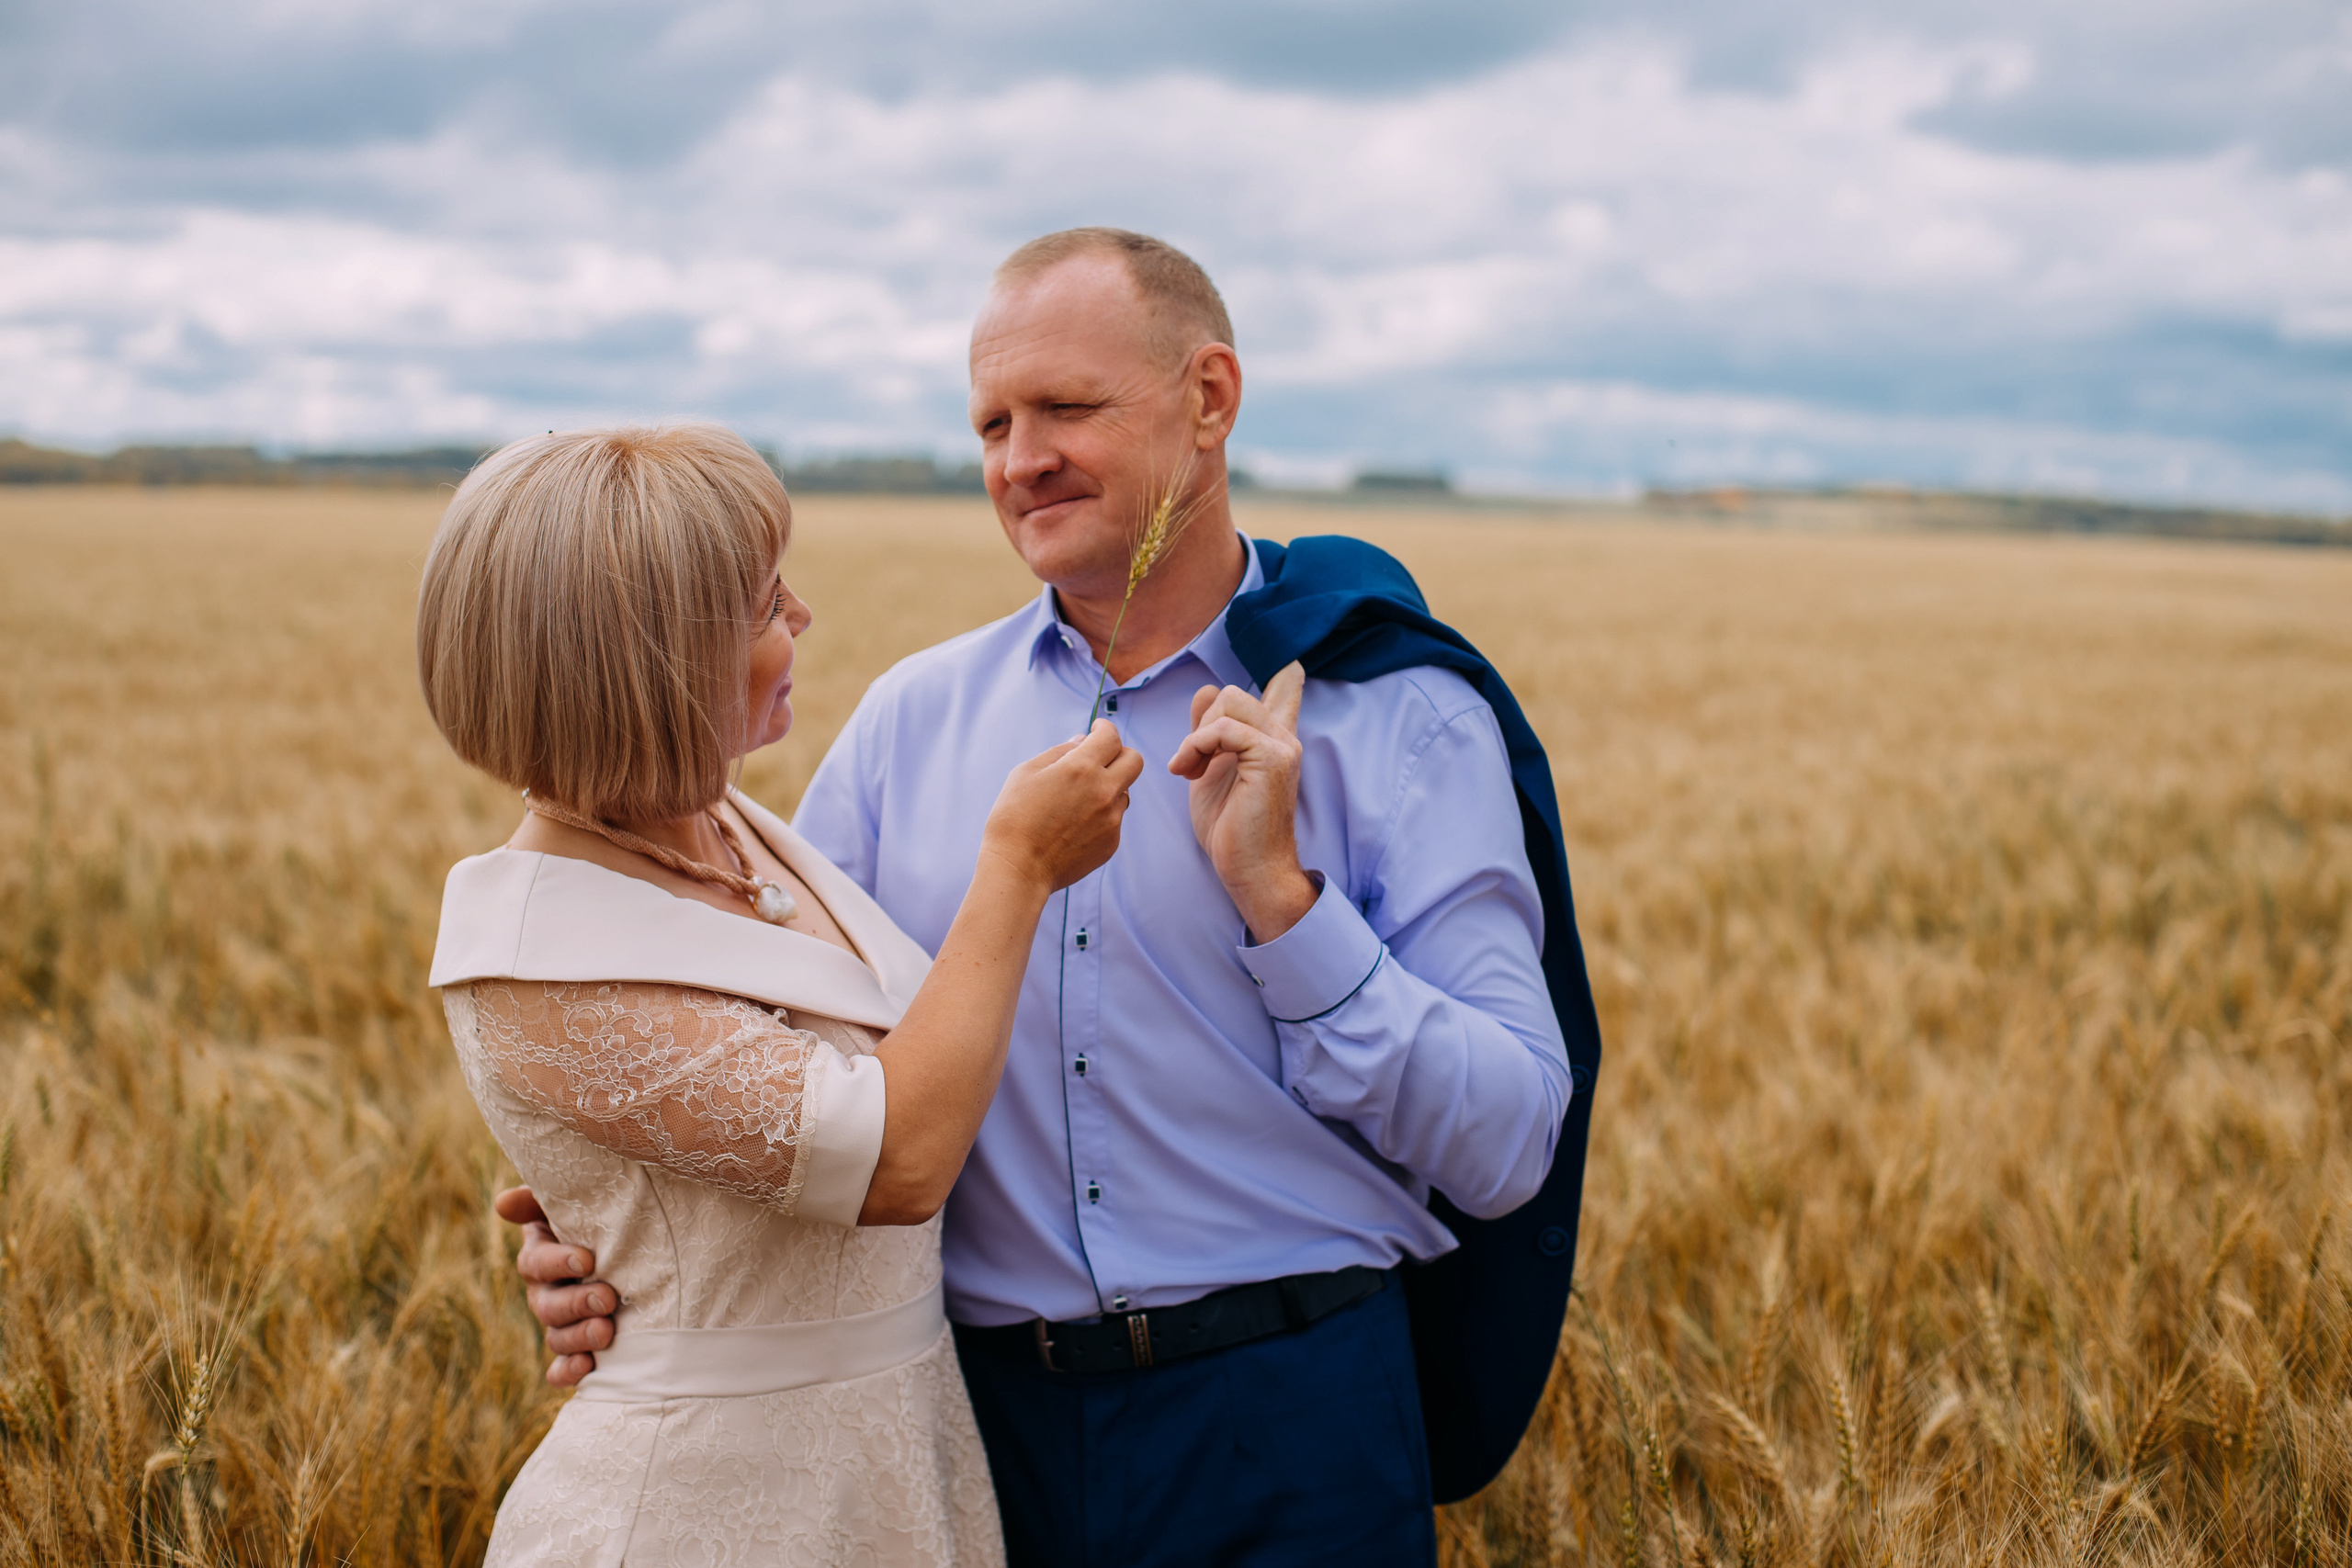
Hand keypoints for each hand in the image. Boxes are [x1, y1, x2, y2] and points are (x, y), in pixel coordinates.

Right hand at [495, 1186, 615, 1386]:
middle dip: (576, 1304)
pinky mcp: (579, 1349)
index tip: (588, 1260)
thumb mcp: (580, 1202)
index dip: (557, 1263)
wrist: (640, 1249)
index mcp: (542, 1255)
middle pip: (546, 1305)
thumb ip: (540, 1199)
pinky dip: (568, 1372)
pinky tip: (587, 1369)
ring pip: (557, 1338)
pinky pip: (561, 1368)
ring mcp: (561, 1324)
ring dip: (578, 1338)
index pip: (535, 1262)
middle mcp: (546, 1292)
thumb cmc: (606, 1217)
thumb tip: (503, 1203)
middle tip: (607, 1299)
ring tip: (605, 1332)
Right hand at [980, 720, 1144, 891]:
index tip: (1097, 730)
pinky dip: (1101, 815)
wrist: (1019, 869)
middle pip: (1134, 760)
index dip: (1104, 729)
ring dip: (1108, 787)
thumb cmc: (1013, 818)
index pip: (1111, 737)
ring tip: (1077, 800)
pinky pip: (1114, 819)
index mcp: (1081, 768)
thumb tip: (1082, 742)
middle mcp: (1104, 791)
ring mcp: (1111, 819)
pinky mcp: (1112, 842)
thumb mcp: (1026, 773)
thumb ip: (1059, 752)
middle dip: (1119, 753)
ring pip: (1124, 792)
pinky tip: (1074, 825)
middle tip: (1100, 758)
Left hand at [1167, 661, 1317, 940]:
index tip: (1291, 669)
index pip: (1285, 693)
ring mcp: (1281, 746)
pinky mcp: (1272, 758)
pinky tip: (1187, 772)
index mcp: (1273, 741)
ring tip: (1189, 770)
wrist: (1249, 869)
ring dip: (1196, 736)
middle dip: (1199, 724)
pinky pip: (1223, 728)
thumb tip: (1205, 691)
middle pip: (1232, 693)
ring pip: (1228, 702)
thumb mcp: (1211, 771)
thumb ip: (1209, 733)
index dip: (1284, 680)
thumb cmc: (1232, 828)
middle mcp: (1283, 738)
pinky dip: (1196, 746)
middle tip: (1191, 764)